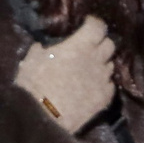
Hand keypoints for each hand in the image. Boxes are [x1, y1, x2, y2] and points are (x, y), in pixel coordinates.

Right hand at [13, 15, 114, 131]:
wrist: (45, 118)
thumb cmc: (34, 85)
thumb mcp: (33, 59)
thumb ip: (44, 48)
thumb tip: (45, 45)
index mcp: (80, 46)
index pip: (98, 27)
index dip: (94, 24)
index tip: (87, 25)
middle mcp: (97, 60)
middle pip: (110, 45)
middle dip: (101, 43)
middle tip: (89, 47)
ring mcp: (104, 79)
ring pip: (110, 65)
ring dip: (101, 63)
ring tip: (88, 68)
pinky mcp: (106, 97)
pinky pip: (109, 84)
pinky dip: (102, 82)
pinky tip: (91, 86)